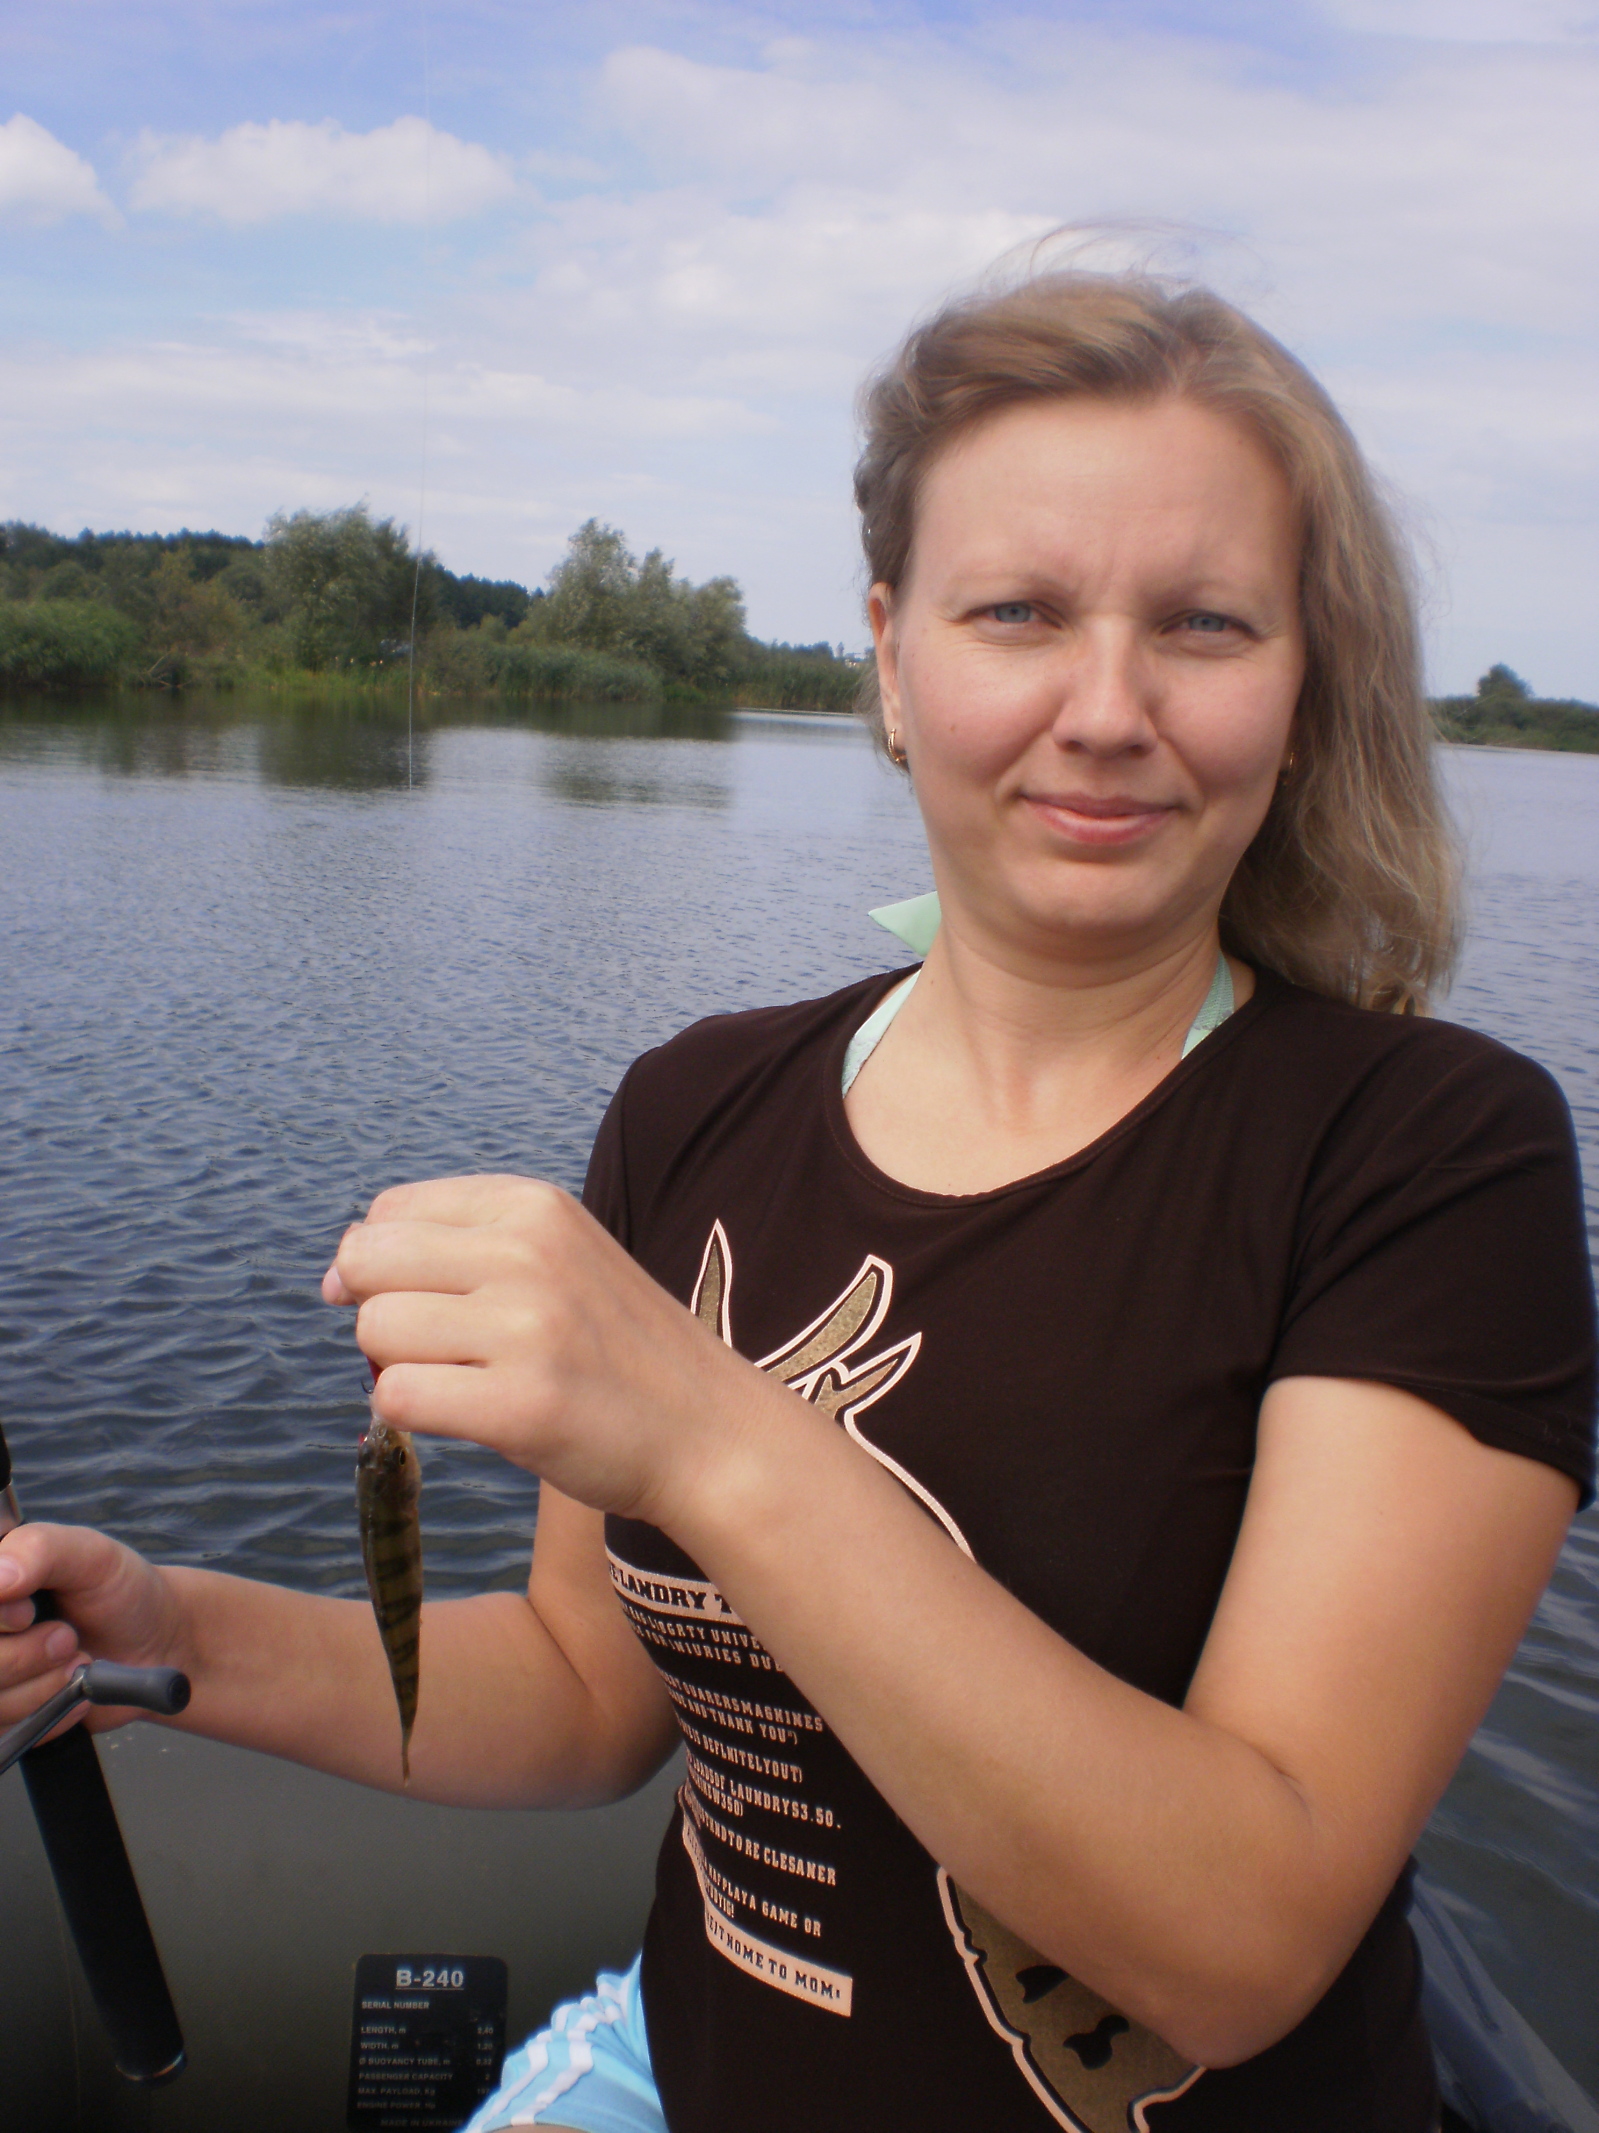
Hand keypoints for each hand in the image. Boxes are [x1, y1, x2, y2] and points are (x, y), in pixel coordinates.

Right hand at [0, 1523, 189, 1736]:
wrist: (162, 1646)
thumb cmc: (124, 1592)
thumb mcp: (92, 1555)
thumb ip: (40, 1550)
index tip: (27, 1615)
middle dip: (26, 1656)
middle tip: (67, 1638)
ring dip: (44, 1687)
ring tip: (78, 1664)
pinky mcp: (9, 1719)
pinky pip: (9, 1733)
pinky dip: (51, 1716)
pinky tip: (75, 1694)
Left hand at [325, 1175, 772, 1529]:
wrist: (708, 1431)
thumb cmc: (616, 1350)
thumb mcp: (559, 1258)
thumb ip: (461, 1247)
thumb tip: (336, 1276)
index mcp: (533, 1205)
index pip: (387, 1213)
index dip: (383, 1266)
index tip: (426, 1304)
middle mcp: (528, 1253)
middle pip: (366, 1264)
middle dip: (378, 1312)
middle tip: (439, 1349)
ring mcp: (527, 1328)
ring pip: (375, 1331)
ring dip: (399, 1367)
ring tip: (467, 1383)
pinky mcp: (521, 1406)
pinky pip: (397, 1397)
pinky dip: (410, 1416)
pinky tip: (469, 1418)